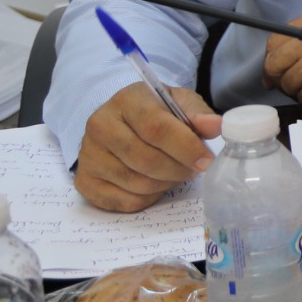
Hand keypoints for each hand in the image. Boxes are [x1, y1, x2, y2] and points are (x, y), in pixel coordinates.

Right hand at [76, 82, 219, 212]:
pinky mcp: (84, 181)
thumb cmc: (156, 111)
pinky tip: (155, 183)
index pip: (156, 128)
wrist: (120, 122)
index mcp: (126, 100)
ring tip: (175, 172)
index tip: (206, 160)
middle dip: (178, 169)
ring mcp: (88, 155)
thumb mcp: (179, 102)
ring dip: (165, 183)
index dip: (185, 147)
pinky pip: (124, 201)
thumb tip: (217, 126)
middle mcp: (100, 126)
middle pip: (146, 159)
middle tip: (194, 169)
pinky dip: (148, 198)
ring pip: (136, 183)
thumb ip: (198, 114)